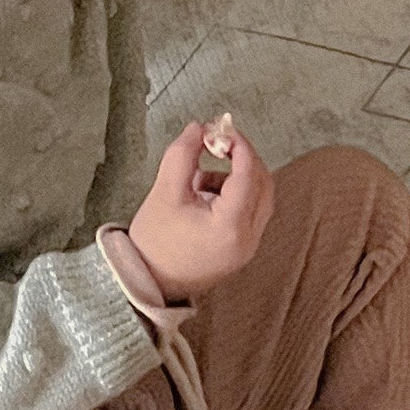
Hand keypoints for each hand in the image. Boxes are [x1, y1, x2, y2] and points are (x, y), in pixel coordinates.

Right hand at [129, 122, 275, 292]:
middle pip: (263, 184)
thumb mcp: (164, 192)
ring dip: (237, 177)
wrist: (147, 282)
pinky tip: (203, 195)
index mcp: (230, 226)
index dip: (238, 145)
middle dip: (242, 159)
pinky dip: (235, 195)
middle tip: (217, 143)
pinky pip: (251, 212)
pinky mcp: (242, 250)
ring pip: (260, 198)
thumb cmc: (153, 242)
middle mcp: (248, 239)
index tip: (221, 128)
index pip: (248, 175)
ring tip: (198, 178)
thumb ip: (182, 154)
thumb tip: (199, 127)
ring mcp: (249, 247)